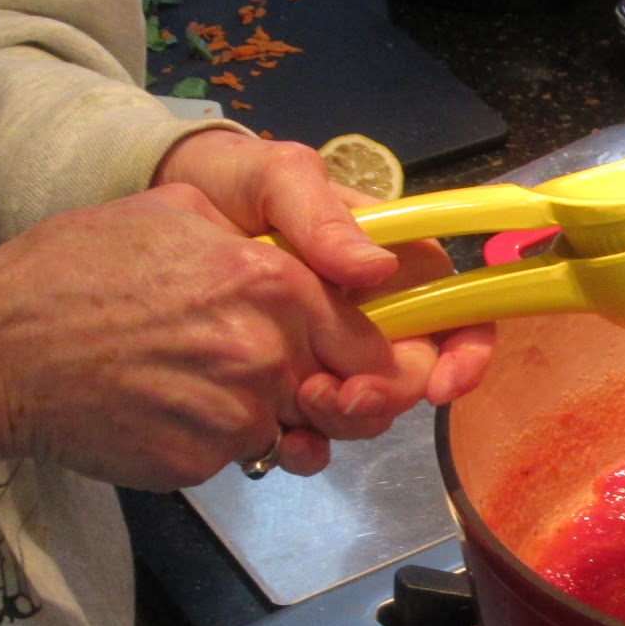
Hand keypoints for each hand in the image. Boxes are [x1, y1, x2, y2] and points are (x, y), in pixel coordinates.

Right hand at [0, 185, 399, 488]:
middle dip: (340, 397)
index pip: (378, 342)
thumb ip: (277, 239)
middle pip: (353, 398)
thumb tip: (354, 264)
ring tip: (214, 384)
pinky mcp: (203, 461)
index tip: (372, 363)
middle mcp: (268, 353)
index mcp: (275, 285)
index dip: (384, 359)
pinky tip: (174, 407)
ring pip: (298, 431)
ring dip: (277, 418)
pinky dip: (222, 440)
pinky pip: (243, 456)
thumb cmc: (80, 269)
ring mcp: (235, 415)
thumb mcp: (181, 213)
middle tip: (304, 385)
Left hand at [153, 129, 495, 435]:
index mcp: (391, 264)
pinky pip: (316, 430)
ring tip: (300, 410)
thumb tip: (377, 270)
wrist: (159, 210)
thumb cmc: (230, 181)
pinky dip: (308, 447)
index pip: (457, 310)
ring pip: (369, 407)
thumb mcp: (273, 178)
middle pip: (413, 373)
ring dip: (347, 421)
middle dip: (390, 397)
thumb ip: (321, 216)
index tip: (440, 387)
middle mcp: (373, 315)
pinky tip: (281, 446)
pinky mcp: (290, 383)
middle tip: (341, 400)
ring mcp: (331, 352)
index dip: (465, 354)